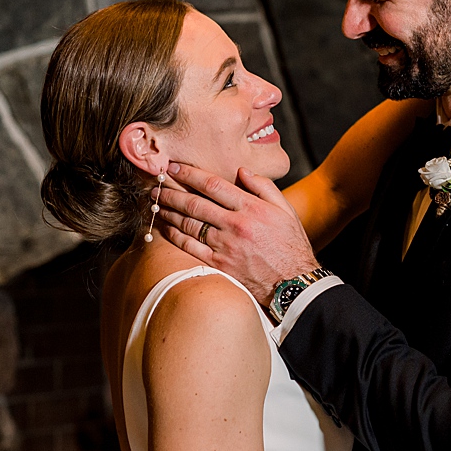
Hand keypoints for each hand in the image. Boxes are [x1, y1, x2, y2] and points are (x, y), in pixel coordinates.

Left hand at [156, 163, 320, 303]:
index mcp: (251, 208)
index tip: (175, 167)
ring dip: (169, 211)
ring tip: (156, 203)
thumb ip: (264, 187)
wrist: (293, 283)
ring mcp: (225, 245)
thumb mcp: (286, 210)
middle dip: (172, 192)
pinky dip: (175, 235)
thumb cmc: (291, 246)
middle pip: (195, 203)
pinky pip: (191, 247)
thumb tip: (242, 171)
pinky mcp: (219, 264)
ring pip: (189, 224)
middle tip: (156, 185)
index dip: (190, 174)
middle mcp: (235, 225)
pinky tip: (166, 227)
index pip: (213, 185)